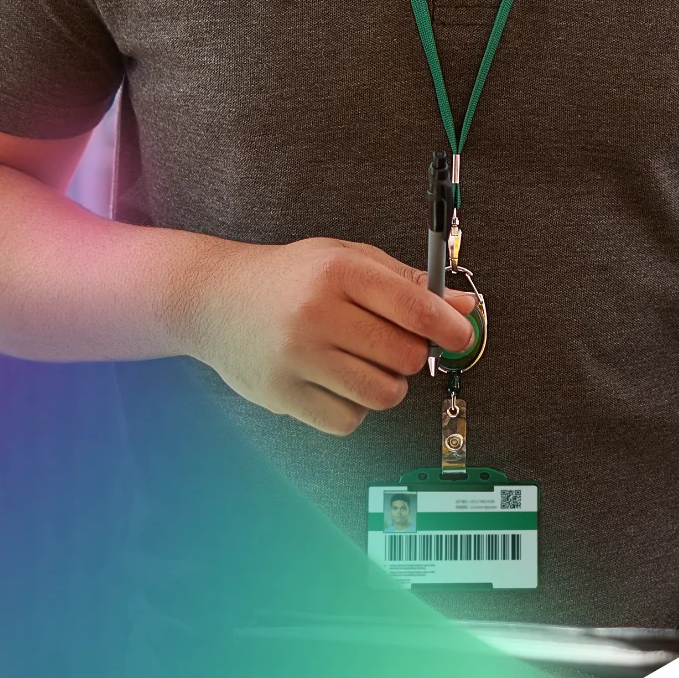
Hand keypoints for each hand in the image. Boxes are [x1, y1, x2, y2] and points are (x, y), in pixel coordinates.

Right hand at [173, 236, 476, 435]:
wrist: (214, 299)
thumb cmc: (288, 279)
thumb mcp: (344, 258)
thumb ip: (405, 282)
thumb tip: (464, 307)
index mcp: (337, 271)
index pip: (414, 307)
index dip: (450, 327)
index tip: (461, 336)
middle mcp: (316, 312)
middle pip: (404, 355)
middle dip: (410, 354)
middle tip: (391, 343)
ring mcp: (297, 357)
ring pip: (382, 394)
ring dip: (385, 384)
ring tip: (362, 363)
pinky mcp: (282, 394)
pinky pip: (348, 419)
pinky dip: (352, 407)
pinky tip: (334, 381)